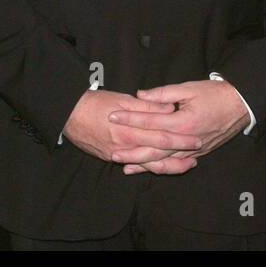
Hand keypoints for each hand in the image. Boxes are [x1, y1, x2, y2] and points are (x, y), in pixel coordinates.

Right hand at [62, 89, 203, 172]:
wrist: (68, 114)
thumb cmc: (95, 102)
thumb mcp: (122, 99)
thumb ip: (147, 106)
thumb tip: (169, 108)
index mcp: (131, 131)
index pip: (162, 137)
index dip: (181, 139)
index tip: (198, 138)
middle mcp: (126, 147)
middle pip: (158, 156)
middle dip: (180, 156)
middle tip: (197, 154)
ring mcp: (117, 155)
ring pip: (148, 165)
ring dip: (168, 166)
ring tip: (185, 165)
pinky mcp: (110, 158)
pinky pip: (134, 165)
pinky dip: (148, 167)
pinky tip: (158, 166)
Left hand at [108, 79, 249, 174]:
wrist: (241, 105)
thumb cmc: (215, 94)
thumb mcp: (188, 88)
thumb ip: (163, 93)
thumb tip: (140, 95)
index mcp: (183, 121)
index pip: (150, 121)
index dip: (130, 119)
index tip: (112, 116)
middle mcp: (187, 139)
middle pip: (154, 149)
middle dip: (131, 150)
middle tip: (112, 151)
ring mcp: (193, 149)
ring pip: (164, 161)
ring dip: (143, 164)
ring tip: (124, 165)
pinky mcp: (198, 153)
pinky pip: (175, 163)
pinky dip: (160, 167)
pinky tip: (148, 168)